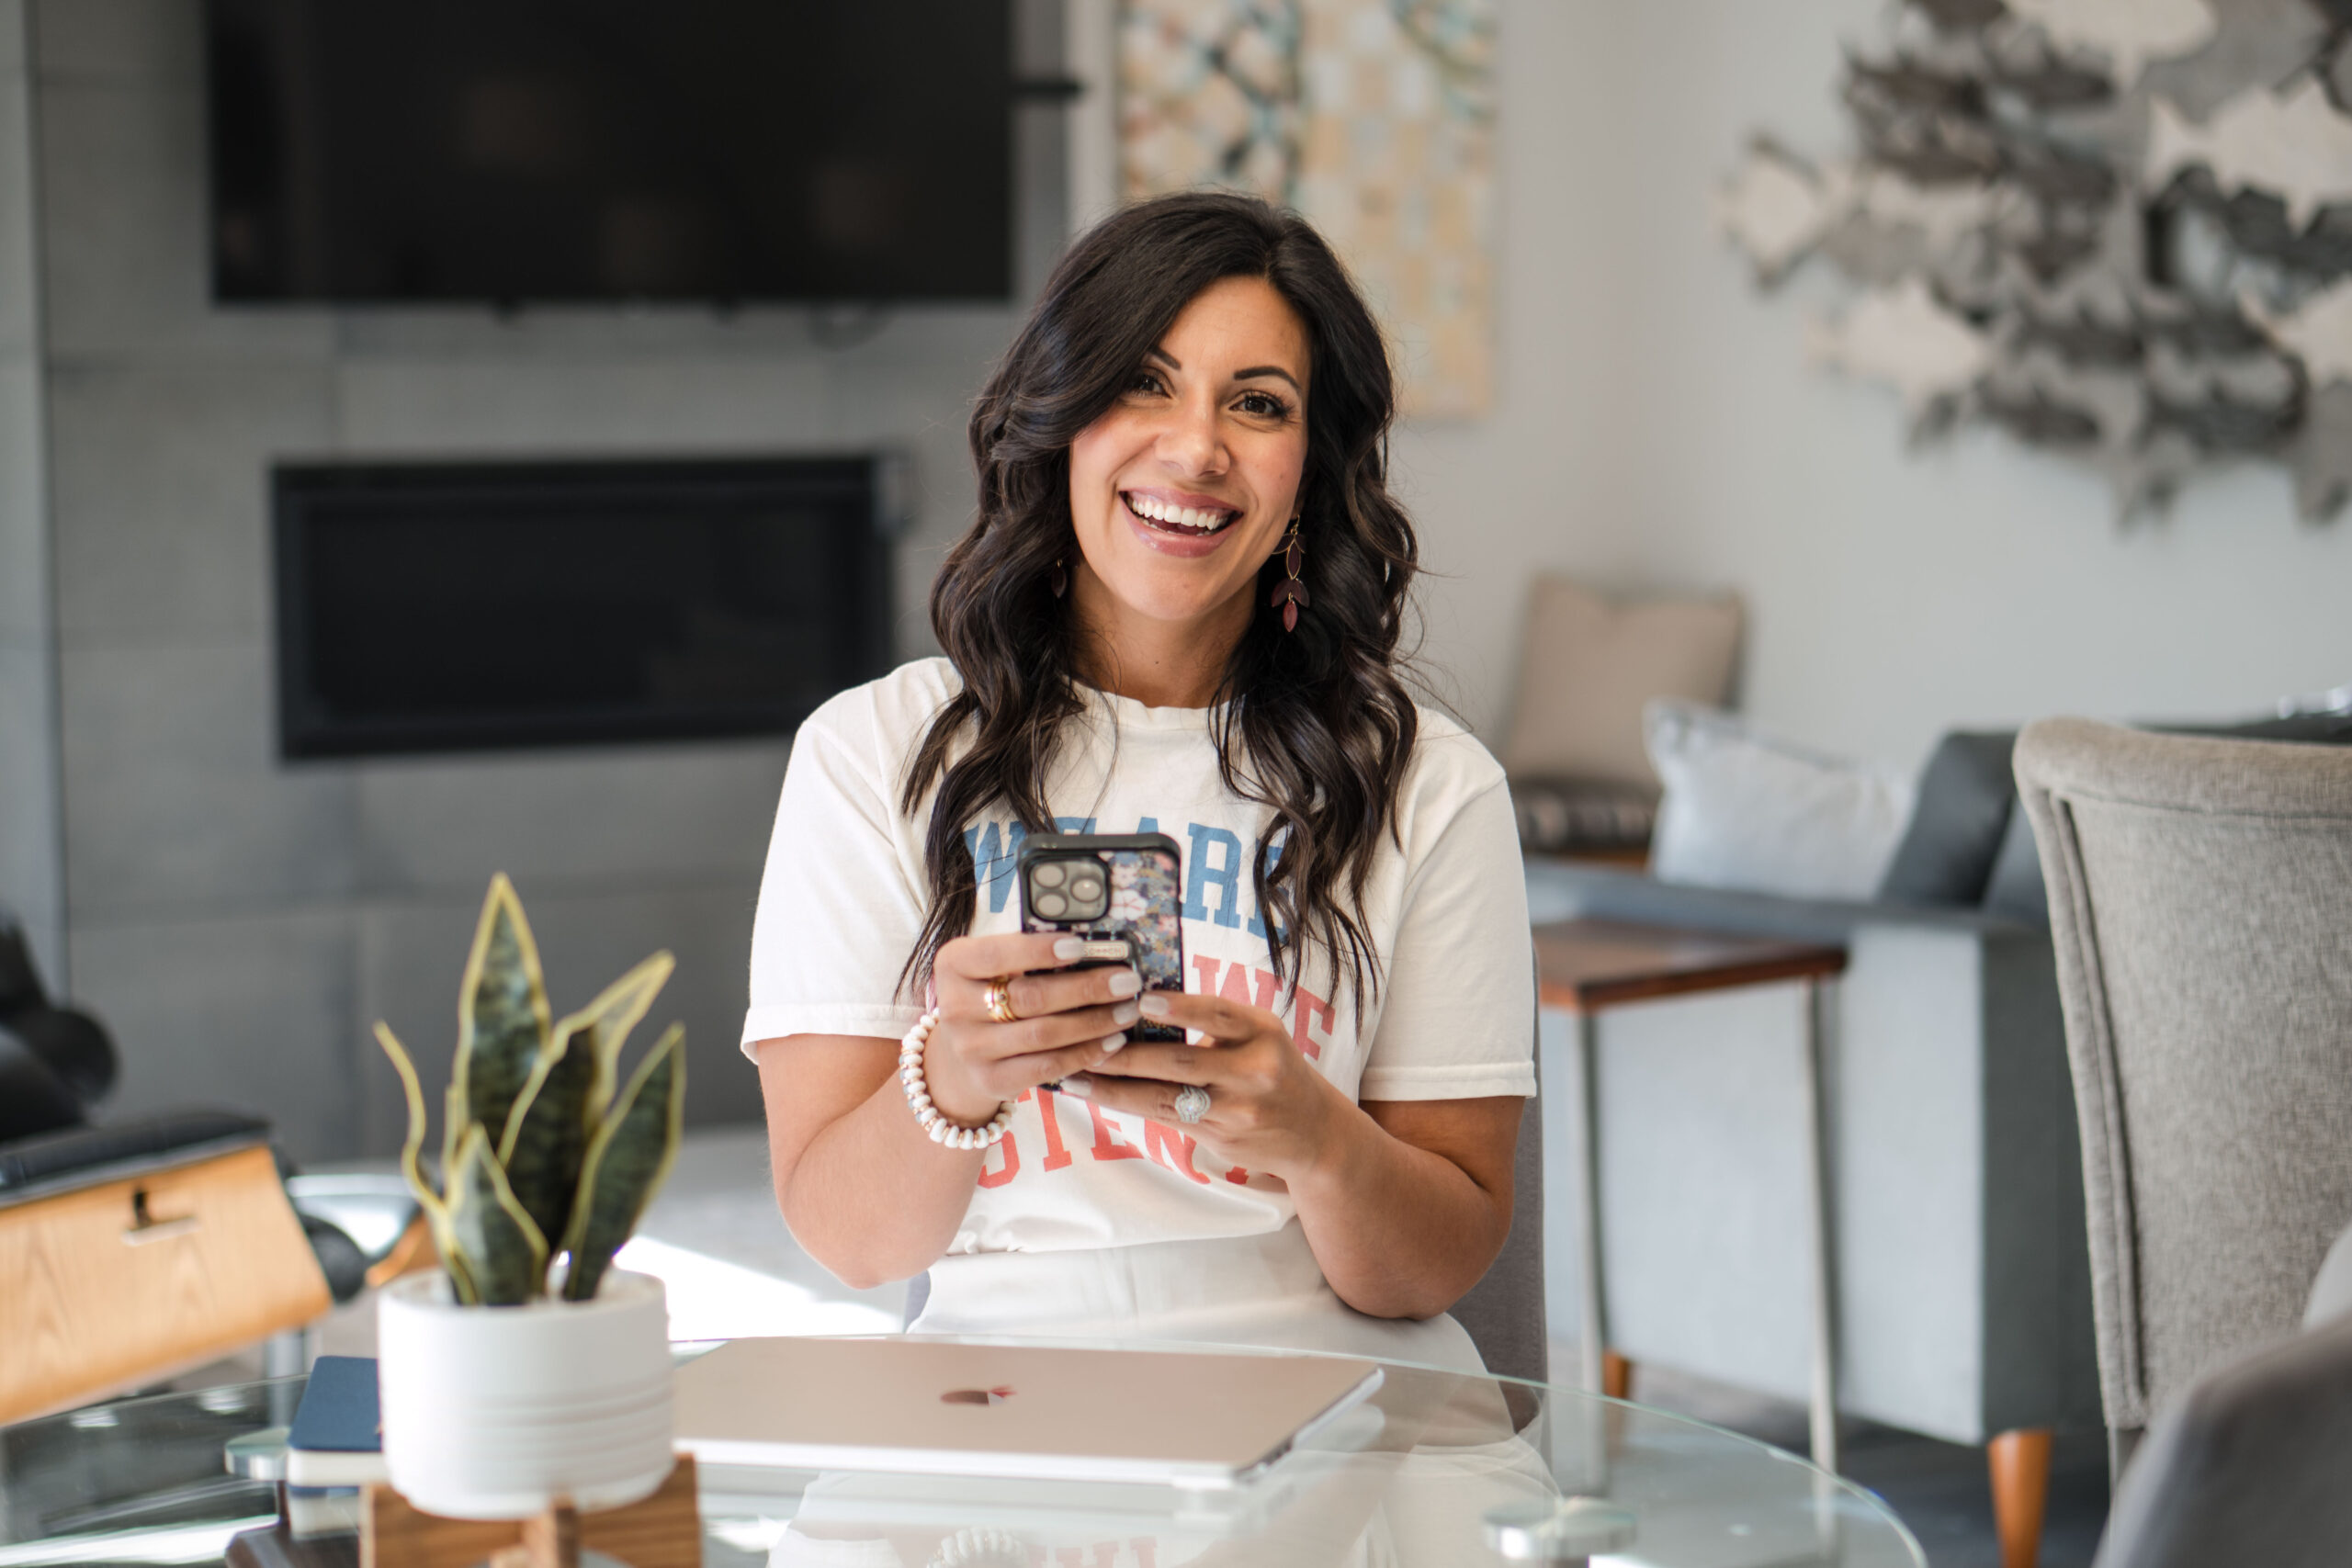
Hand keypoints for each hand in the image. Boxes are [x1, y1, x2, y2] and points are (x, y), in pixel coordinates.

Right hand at [923, 933, 1142, 1127]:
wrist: (960, 1053)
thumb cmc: (994, 993)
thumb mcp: (997, 965)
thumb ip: (1030, 953)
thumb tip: (1096, 943)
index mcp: (954, 964)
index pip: (996, 954)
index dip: (1038, 951)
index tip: (1081, 947)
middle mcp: (955, 1007)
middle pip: (1029, 997)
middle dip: (1085, 989)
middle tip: (1127, 982)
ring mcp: (971, 1048)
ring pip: (1043, 1035)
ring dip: (1094, 1023)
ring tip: (1128, 1011)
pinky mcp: (991, 1079)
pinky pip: (1046, 1067)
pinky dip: (1085, 1054)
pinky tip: (1112, 1041)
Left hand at [1062, 990, 1352, 1182]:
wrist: (1312, 1133)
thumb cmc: (1272, 1070)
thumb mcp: (1258, 1037)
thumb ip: (1215, 1023)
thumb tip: (1139, 1003)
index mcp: (1264, 1032)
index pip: (1220, 1014)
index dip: (1180, 1008)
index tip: (1141, 1000)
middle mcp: (1255, 1070)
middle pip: (1182, 1061)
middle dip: (1127, 1053)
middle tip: (1085, 1039)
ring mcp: (1238, 1109)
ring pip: (1166, 1096)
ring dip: (1115, 1086)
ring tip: (1075, 1074)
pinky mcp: (1221, 1137)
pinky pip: (1166, 1117)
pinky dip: (1128, 1105)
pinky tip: (1097, 1095)